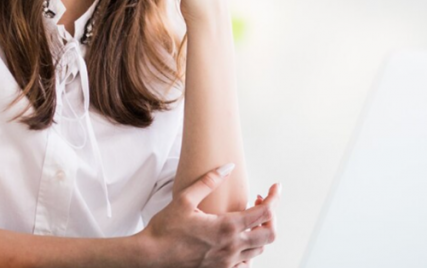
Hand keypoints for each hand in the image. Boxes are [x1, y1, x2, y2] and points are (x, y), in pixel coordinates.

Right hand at [137, 164, 280, 267]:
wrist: (151, 257)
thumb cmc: (165, 229)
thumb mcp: (185, 199)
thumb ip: (209, 181)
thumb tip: (228, 167)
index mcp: (226, 227)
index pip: (265, 212)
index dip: (275, 197)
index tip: (275, 187)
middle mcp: (231, 247)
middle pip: (270, 234)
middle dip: (272, 216)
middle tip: (260, 202)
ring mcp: (227, 263)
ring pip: (259, 250)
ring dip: (260, 232)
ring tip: (248, 218)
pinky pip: (245, 264)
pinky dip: (249, 251)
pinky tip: (237, 240)